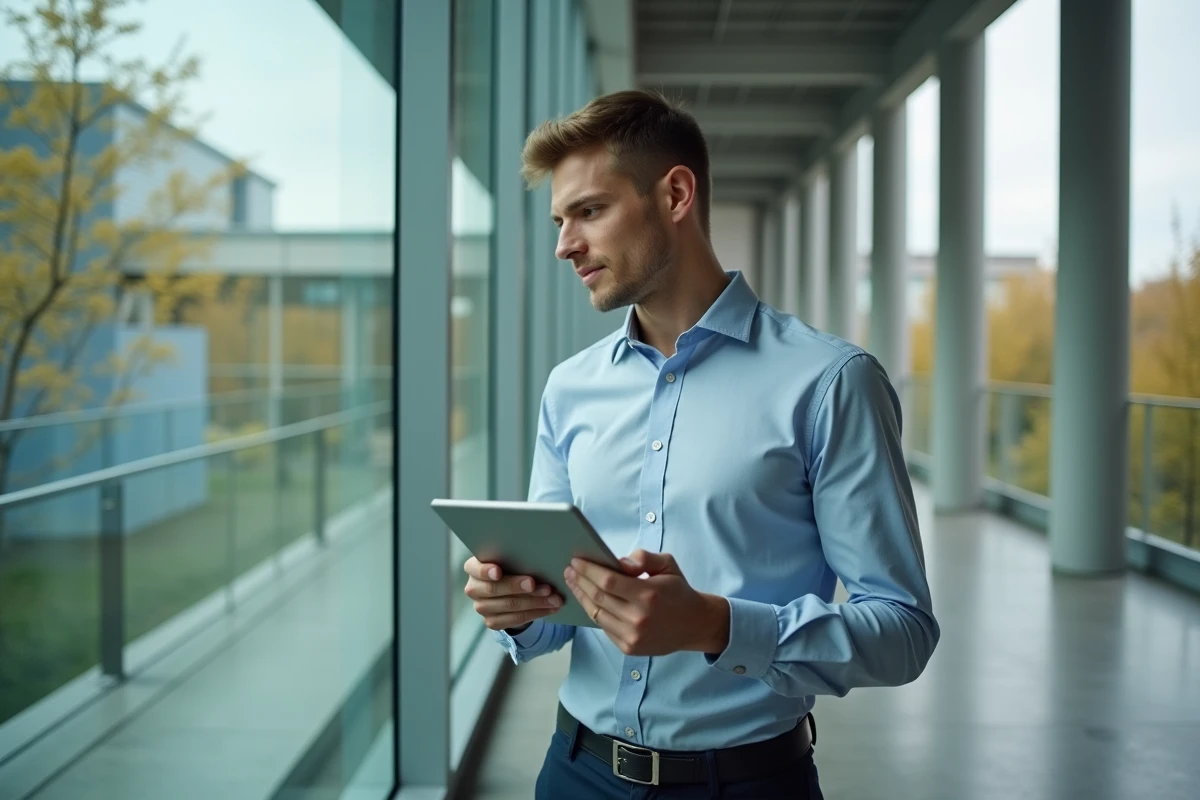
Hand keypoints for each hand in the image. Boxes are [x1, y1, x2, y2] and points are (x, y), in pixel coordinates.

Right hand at [463, 556, 562, 631]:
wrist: (509, 591)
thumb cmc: (511, 568)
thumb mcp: (510, 559)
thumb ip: (515, 556)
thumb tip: (538, 556)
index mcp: (473, 568)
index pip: (475, 568)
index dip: (485, 571)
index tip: (498, 572)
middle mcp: (474, 589)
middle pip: (494, 589)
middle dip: (519, 587)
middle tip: (543, 585)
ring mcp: (481, 607)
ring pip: (509, 605)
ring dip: (535, 602)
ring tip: (555, 598)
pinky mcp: (492, 622)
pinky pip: (516, 619)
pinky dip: (536, 613)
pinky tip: (550, 608)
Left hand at [564, 549, 729, 656]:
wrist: (695, 625)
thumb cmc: (678, 591)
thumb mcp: (667, 565)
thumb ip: (644, 558)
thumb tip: (619, 562)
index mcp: (648, 594)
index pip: (608, 581)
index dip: (588, 570)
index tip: (576, 561)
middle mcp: (638, 618)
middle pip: (598, 597)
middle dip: (580, 581)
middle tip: (569, 569)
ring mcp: (632, 636)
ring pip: (596, 614)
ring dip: (582, 597)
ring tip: (573, 582)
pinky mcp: (629, 648)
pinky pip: (603, 627)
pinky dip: (594, 612)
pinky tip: (588, 600)